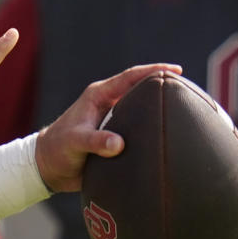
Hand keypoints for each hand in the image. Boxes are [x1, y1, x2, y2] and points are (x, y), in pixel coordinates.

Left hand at [34, 63, 181, 192]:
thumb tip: (119, 144)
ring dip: (159, 108)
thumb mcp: (74, 143)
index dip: (153, 71)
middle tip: (189, 89)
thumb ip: (95, 142)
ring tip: (185, 110)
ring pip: (141, 108)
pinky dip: (152, 127)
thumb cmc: (57, 150)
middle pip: (140, 89)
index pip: (130, 77)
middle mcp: (108, 103)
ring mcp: (112, 119)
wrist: (48, 167)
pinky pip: (138, 127)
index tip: (175, 71)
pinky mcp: (115, 135)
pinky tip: (168, 135)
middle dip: (162, 86)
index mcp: (98, 96)